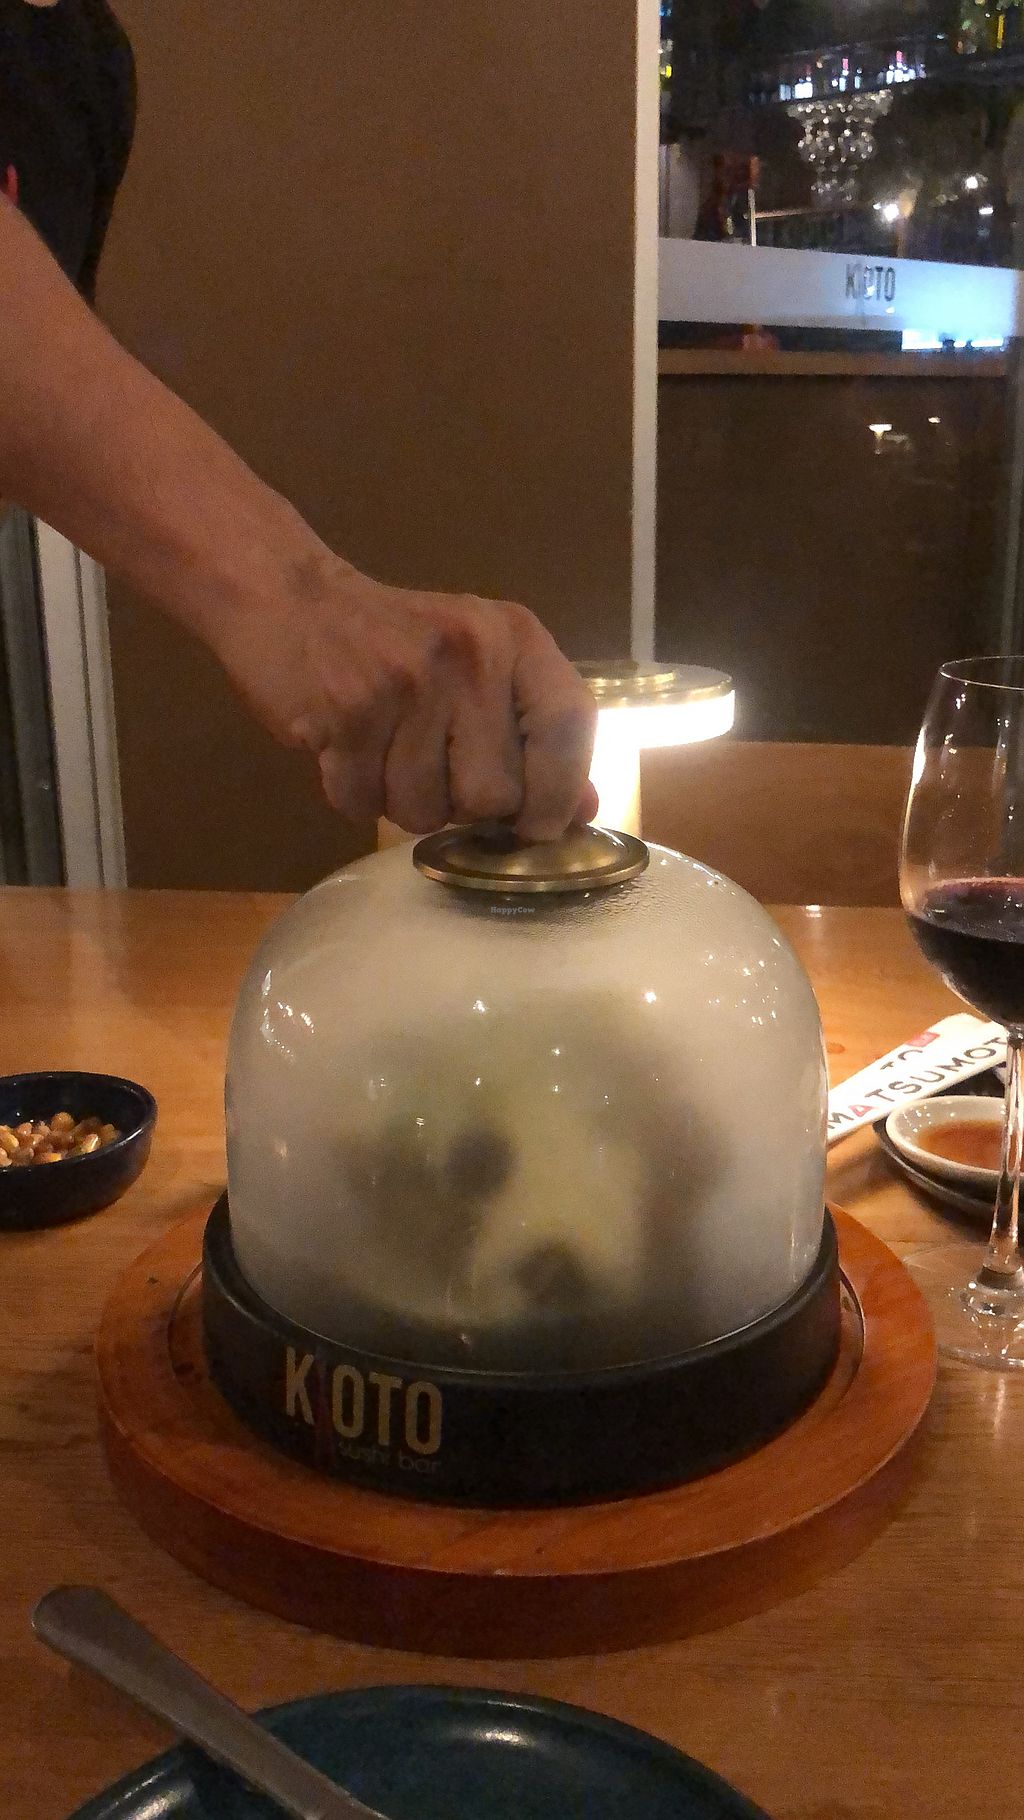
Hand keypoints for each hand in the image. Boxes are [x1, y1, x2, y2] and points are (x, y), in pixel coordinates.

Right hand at [214, 555, 597, 838]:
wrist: (290, 597)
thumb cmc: (396, 641)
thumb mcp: (481, 664)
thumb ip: (537, 734)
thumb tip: (583, 810)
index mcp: (514, 638)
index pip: (569, 728)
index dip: (559, 793)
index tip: (537, 826)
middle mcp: (470, 655)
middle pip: (494, 795)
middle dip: (463, 806)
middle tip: (434, 770)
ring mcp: (407, 683)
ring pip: (426, 810)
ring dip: (403, 803)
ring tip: (385, 754)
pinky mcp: (347, 713)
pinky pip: (365, 804)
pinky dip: (354, 796)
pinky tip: (348, 752)